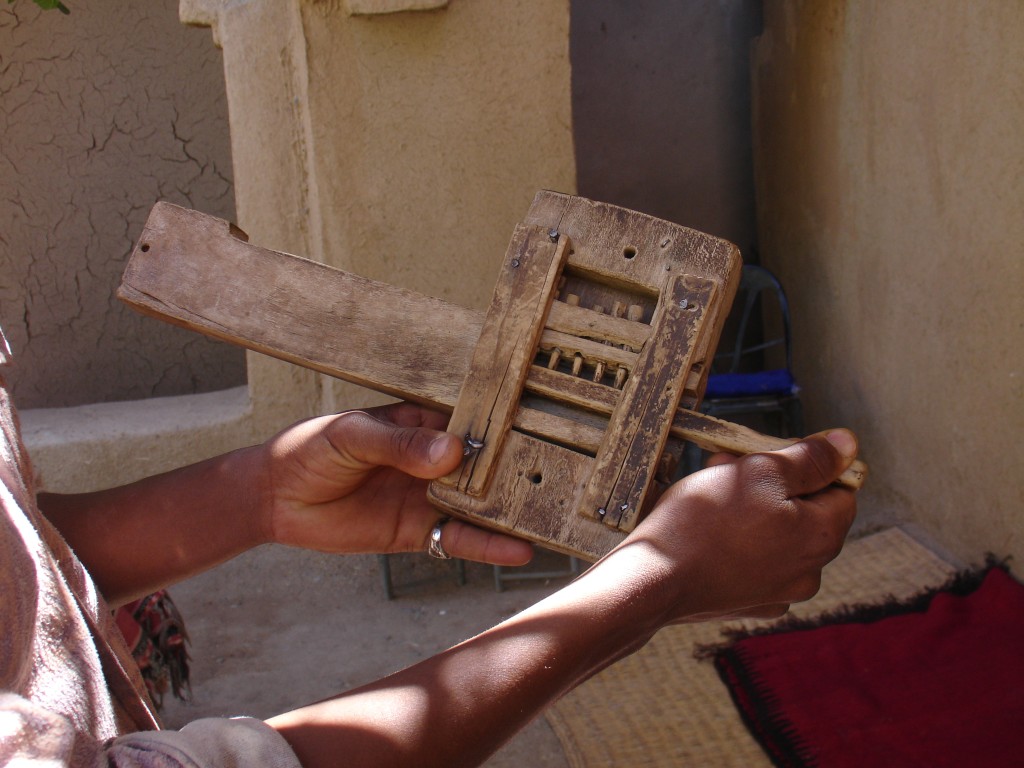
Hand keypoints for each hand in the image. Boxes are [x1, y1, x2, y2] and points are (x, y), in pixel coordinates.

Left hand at [259, 402, 533, 565]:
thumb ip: (399, 446)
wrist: (276, 498)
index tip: (547, 422)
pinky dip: (487, 546)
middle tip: (566, 474)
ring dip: (510, 510)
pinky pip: (457, 538)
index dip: (505, 421)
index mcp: (421, 421)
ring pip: (479, 502)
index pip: (471, 418)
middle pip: (485, 462)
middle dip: (519, 467)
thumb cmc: (311, 449)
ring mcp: (428, 495)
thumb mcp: (352, 436)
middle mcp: (434, 457)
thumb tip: (452, 454)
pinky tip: (518, 551)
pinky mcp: (418, 530)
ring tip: (553, 515)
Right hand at [592, 429, 859, 626]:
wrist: (653, 579)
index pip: (840, 488)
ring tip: (710, 496)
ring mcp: (778, 593)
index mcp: (822, 536)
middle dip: (772, 485)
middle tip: (729, 468)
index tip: (766, 457)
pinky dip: (738, 545)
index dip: (806, 464)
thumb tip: (847, 444)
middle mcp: (809, 572)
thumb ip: (810, 458)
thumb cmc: (704, 520)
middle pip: (806, 512)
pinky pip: (753, 563)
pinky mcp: (746, 604)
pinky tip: (708, 535)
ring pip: (777, 536)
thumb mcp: (759, 471)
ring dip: (752, 511)